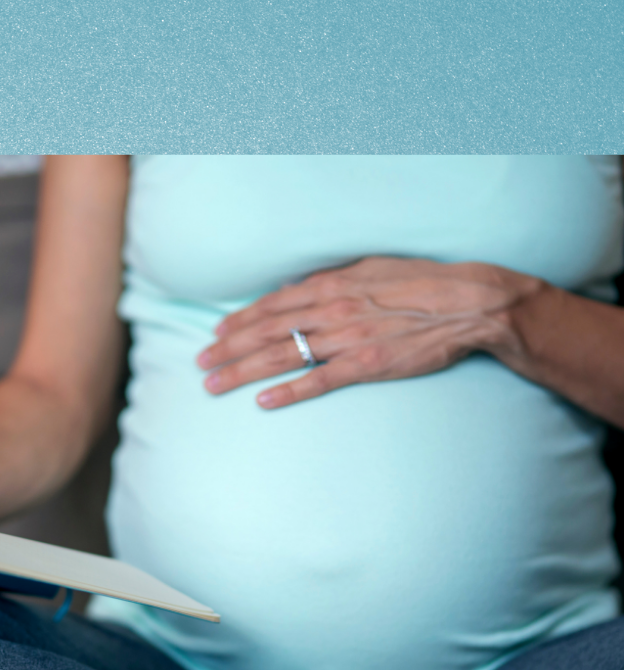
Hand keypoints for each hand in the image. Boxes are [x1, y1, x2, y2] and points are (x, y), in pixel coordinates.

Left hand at [197, 257, 541, 408]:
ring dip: (241, 371)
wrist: (470, 302)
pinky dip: (288, 391)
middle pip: (265, 331)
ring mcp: (346, 338)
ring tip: (213, 384)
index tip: (216, 333)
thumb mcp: (372, 268)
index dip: (240, 320)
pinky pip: (318, 381)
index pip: (272, 305)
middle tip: (199, 363)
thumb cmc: (422, 283)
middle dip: (227, 348)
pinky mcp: (366, 364)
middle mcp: (331, 309)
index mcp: (332, 285)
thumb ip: (333, 280)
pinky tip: (262, 402)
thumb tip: (301, 290)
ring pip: (281, 355)